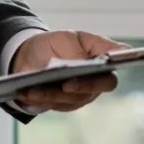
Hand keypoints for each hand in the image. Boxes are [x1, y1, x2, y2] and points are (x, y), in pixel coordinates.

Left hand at [9, 29, 123, 111]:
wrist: (32, 56)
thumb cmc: (56, 44)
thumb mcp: (68, 38)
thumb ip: (82, 48)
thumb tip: (93, 58)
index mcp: (103, 60)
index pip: (117, 63)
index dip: (114, 66)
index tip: (103, 63)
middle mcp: (96, 81)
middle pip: (96, 88)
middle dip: (80, 87)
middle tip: (66, 84)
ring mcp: (80, 95)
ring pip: (71, 99)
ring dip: (51, 94)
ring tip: (34, 88)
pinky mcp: (63, 105)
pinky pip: (53, 104)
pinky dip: (39, 98)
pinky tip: (26, 92)